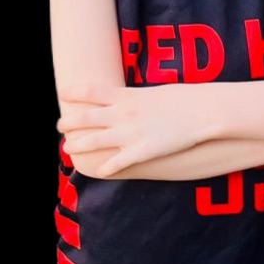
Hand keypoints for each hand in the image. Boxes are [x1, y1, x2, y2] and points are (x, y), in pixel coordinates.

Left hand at [56, 81, 204, 175]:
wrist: (204, 112)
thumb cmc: (186, 99)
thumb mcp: (157, 93)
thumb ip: (138, 98)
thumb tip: (130, 100)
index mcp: (128, 96)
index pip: (92, 91)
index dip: (74, 92)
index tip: (62, 93)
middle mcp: (124, 114)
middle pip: (86, 118)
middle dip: (69, 122)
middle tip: (60, 126)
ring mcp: (131, 133)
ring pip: (94, 141)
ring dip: (78, 145)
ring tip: (67, 149)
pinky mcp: (142, 151)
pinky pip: (117, 163)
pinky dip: (106, 168)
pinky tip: (99, 171)